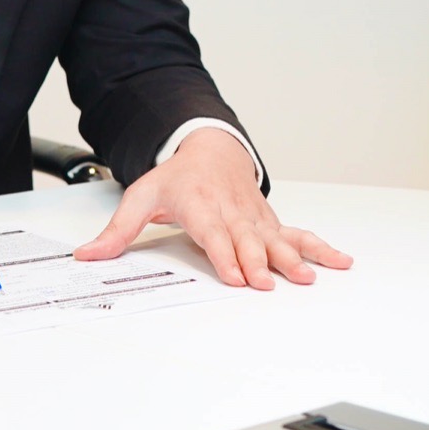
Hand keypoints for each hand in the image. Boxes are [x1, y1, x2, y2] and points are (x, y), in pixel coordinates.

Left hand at [74, 128, 352, 288]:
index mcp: (199, 204)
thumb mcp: (141, 196)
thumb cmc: (176, 176)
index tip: (236, 276)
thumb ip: (118, 231)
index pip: (213, 233)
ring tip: (308, 276)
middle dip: (260, 262)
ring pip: (275, 238)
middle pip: (247, 239)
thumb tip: (88, 255)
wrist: (209, 146)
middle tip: (271, 282)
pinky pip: (296, 235)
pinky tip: (340, 260)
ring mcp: (253, 216)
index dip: (225, 254)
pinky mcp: (268, 221)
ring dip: (293, 257)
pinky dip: (319, 247)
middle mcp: (231, 210)